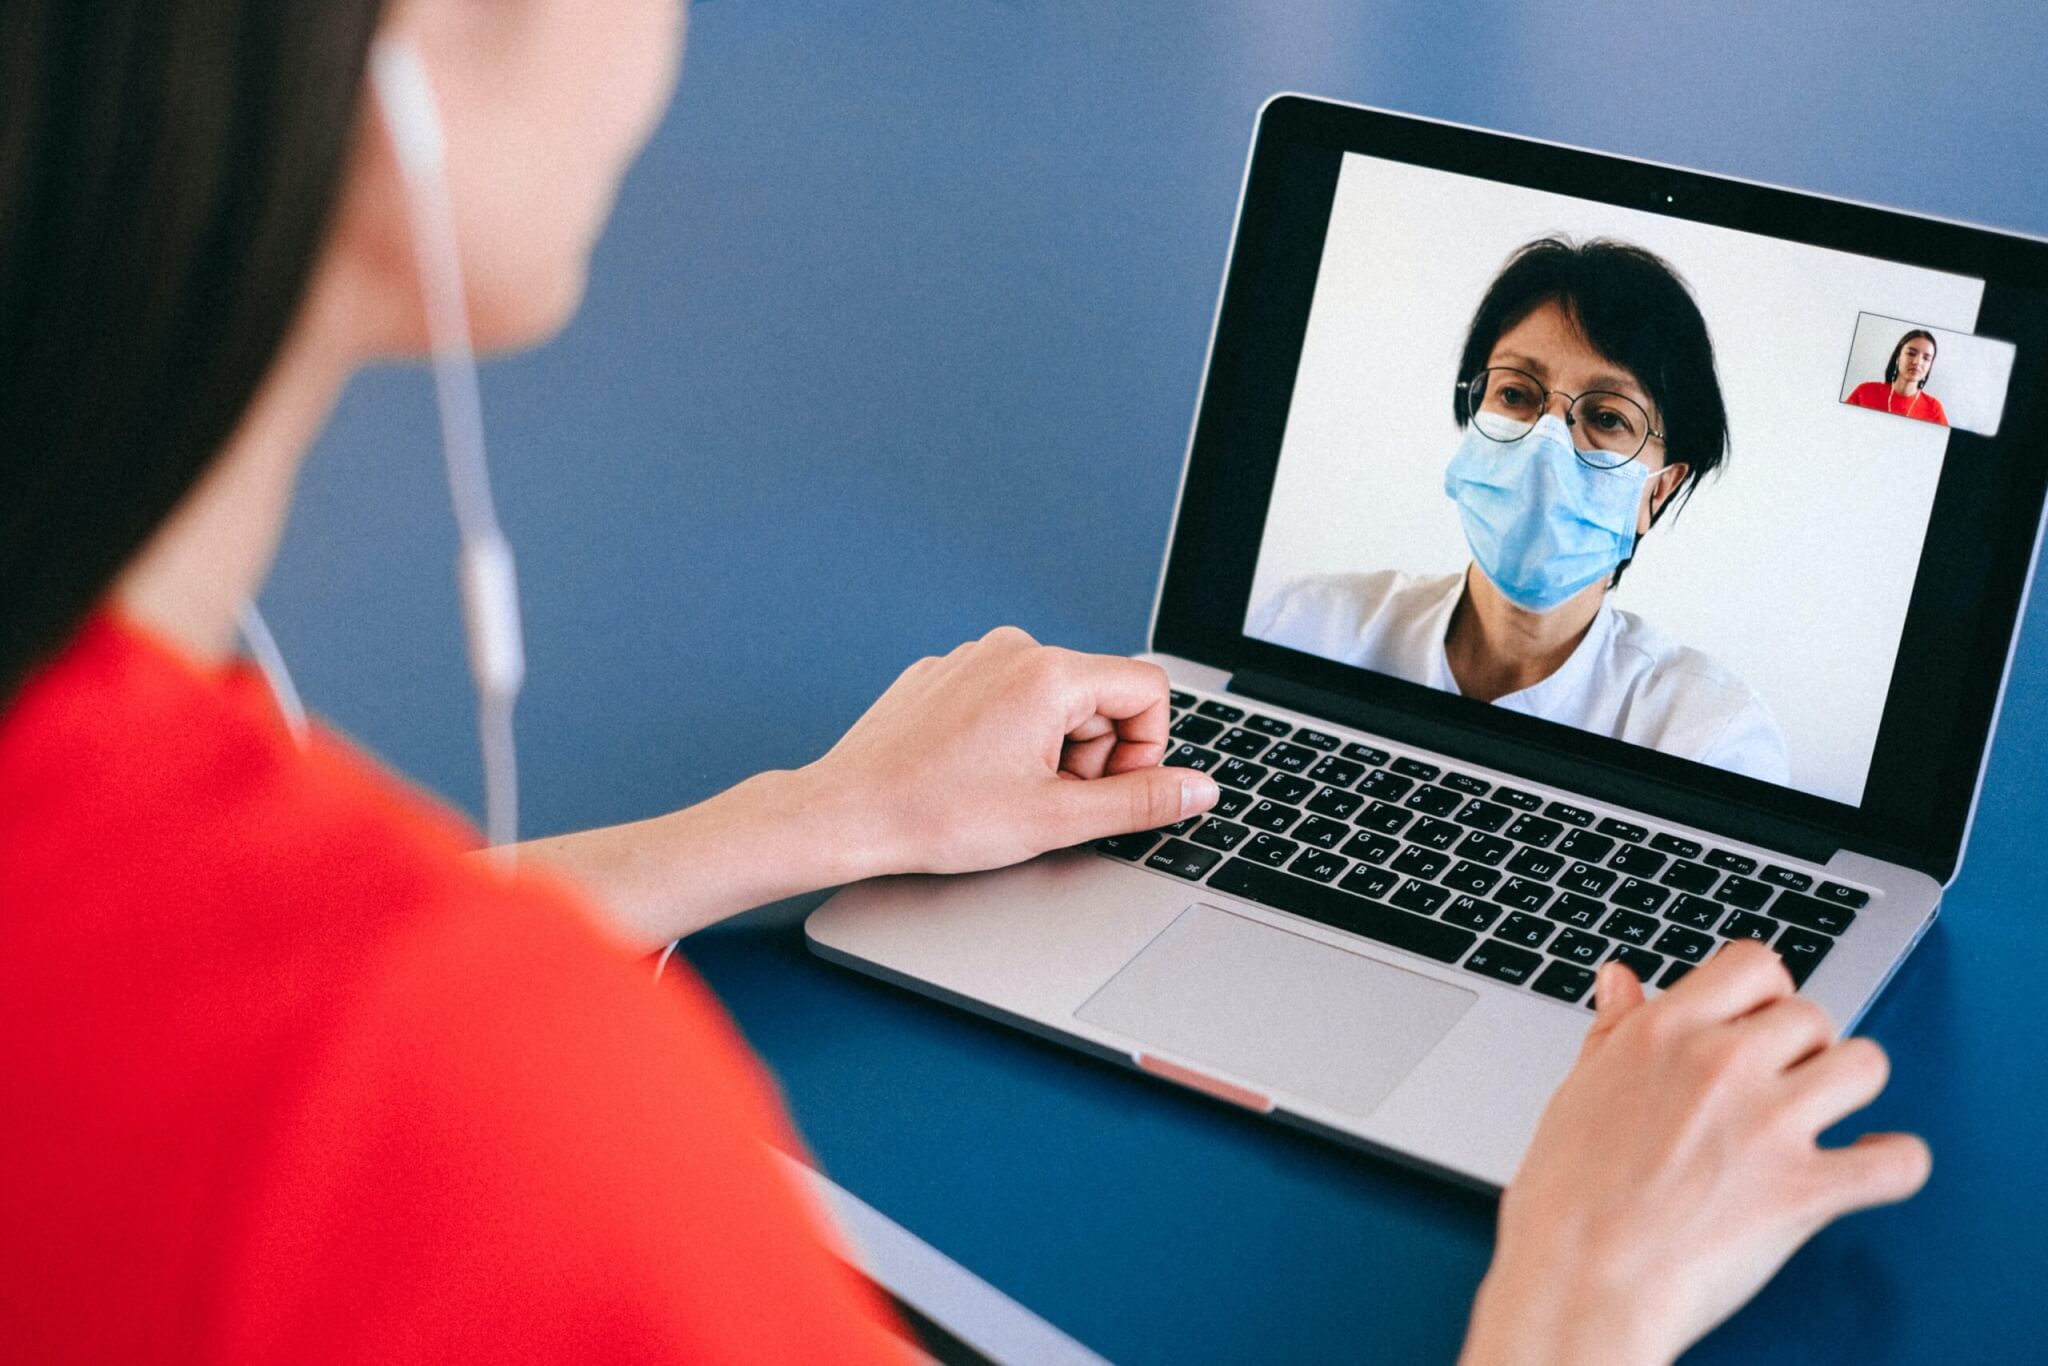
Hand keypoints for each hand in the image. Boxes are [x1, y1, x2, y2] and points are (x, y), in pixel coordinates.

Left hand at [808, 626, 1219, 876]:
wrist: (846, 813)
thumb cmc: (936, 815)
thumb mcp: (1056, 819)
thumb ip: (1140, 802)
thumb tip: (1199, 789)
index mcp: (1049, 673)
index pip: (1148, 691)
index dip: (1143, 750)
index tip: (1102, 790)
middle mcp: (1013, 648)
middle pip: (1100, 696)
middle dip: (1091, 754)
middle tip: (1046, 800)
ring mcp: (973, 656)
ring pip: (1053, 700)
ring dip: (1050, 749)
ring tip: (1004, 790)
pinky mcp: (944, 673)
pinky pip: (1005, 697)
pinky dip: (1007, 737)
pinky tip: (972, 774)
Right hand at [1461, 941, 1930, 1365]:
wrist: (1577, 1284)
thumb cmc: (1565, 1202)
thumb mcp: (1576, 1093)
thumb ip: (1613, 1030)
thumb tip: (1621, 980)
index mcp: (1662, 1033)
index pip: (1753, 965)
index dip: (1765, 994)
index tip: (1759, 1022)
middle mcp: (1721, 1064)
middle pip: (1812, 1015)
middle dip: (1803, 1049)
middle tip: (1781, 1086)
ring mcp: (1769, 1125)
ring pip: (1865, 1066)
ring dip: (1851, 1090)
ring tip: (1827, 1116)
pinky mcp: (1806, 1191)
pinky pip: (1897, 1161)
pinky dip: (1895, 1164)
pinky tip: (1872, 1166)